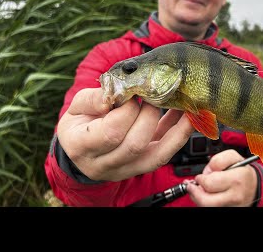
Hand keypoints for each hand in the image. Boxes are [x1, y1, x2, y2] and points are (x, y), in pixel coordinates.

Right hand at [56, 88, 194, 181]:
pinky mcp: (141, 168)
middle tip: (152, 95)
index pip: (111, 132)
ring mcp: (124, 170)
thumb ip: (94, 98)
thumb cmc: (79, 123)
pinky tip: (186, 117)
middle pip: (135, 144)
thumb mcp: (76, 106)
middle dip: (149, 115)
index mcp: (81, 146)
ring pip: (156, 155)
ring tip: (184, 105)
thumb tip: (118, 92)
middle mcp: (102, 164)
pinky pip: (164, 154)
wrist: (80, 147)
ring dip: (175, 130)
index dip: (127, 110)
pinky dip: (178, 135)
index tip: (132, 93)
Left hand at [186, 149, 257, 206]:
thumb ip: (217, 160)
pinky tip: (204, 194)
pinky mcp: (229, 210)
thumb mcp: (233, 157)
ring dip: (198, 198)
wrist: (254, 186)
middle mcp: (234, 195)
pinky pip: (211, 208)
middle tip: (194, 185)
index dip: (201, 179)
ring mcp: (232, 206)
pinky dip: (204, 201)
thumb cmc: (242, 172)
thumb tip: (206, 172)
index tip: (200, 177)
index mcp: (236, 179)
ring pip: (207, 206)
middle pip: (205, 200)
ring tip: (198, 189)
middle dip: (196, 191)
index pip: (209, 183)